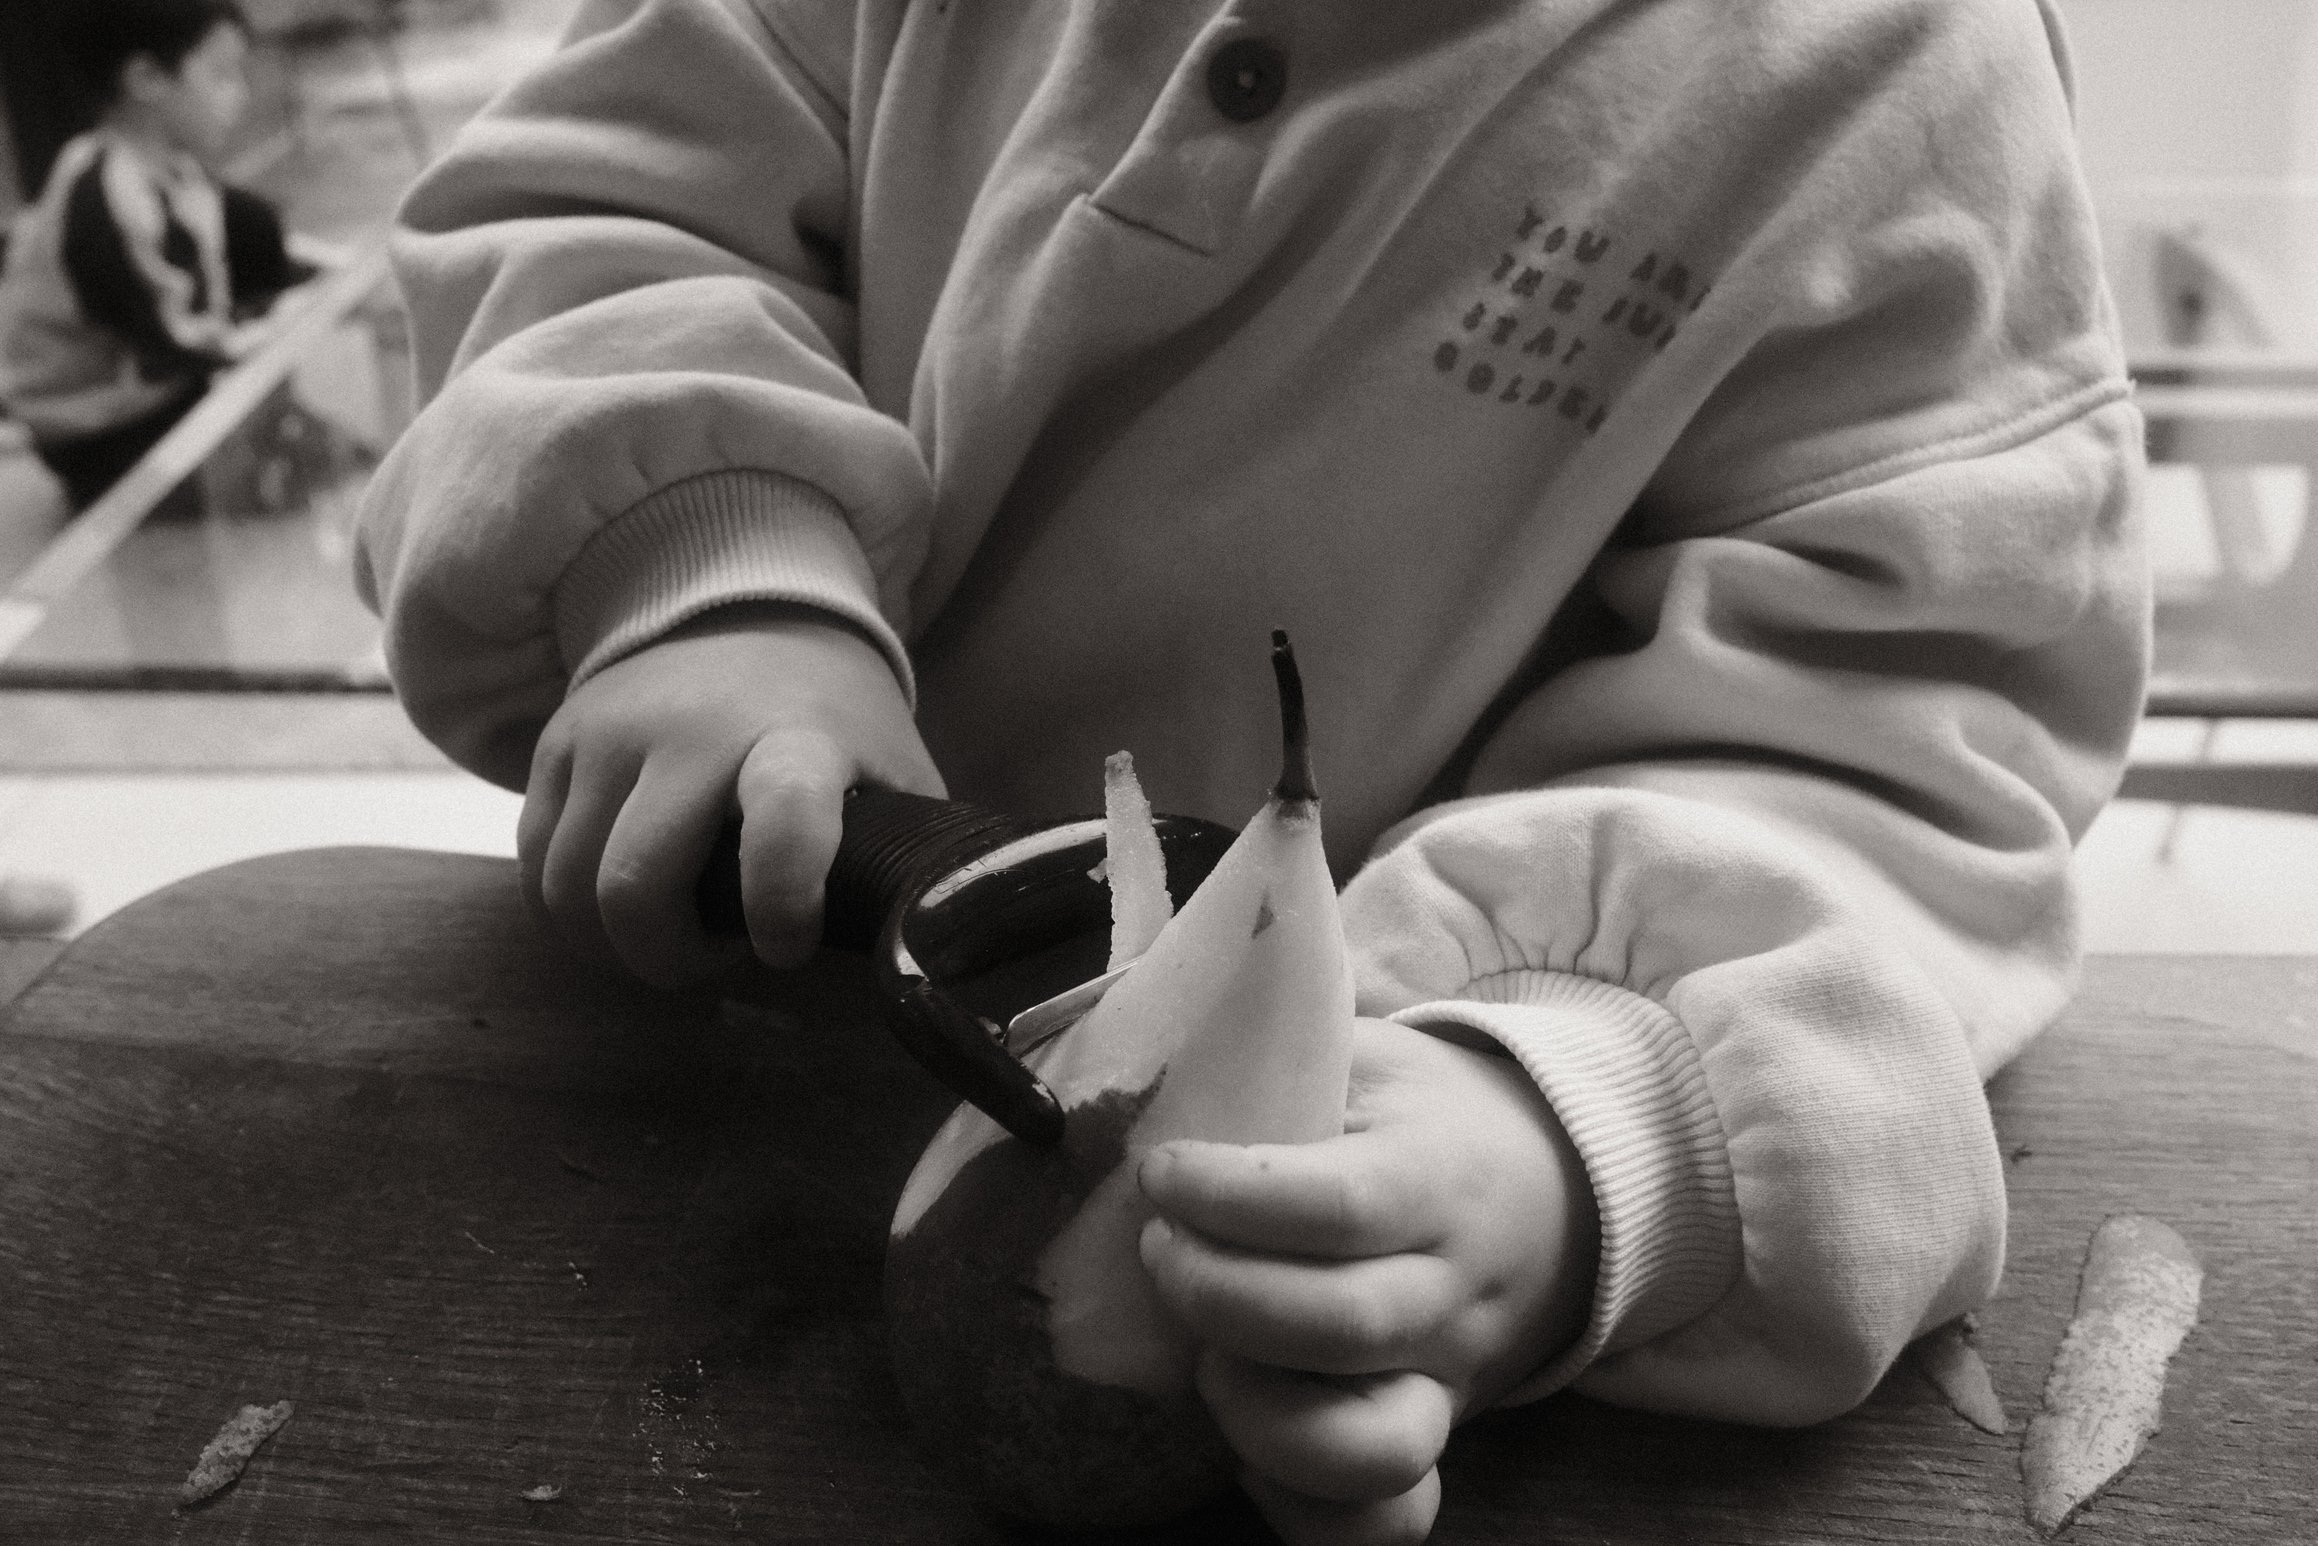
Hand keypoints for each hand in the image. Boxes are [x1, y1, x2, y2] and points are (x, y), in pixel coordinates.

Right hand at [518, 603, 942, 985]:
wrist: (751, 609)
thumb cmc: (834, 723)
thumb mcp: (893, 774)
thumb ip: (901, 857)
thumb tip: (919, 957)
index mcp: (800, 739)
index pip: (787, 817)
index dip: (782, 899)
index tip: (785, 947)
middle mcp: (693, 728)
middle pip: (633, 883)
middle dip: (667, 959)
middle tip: (713, 954)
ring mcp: (613, 730)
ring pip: (567, 888)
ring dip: (614, 942)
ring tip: (671, 924)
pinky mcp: (559, 738)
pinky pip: (535, 862)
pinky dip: (570, 908)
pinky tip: (622, 896)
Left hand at [1138, 1017, 1598, 1545]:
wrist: (1554, 1187)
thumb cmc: (1423, 1117)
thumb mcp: (1369, 1057)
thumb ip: (1277, 1053)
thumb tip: (1145, 1057)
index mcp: (1436, 1178)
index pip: (1341, 1205)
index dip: (1230, 1196)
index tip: (1160, 1170)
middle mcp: (1449, 1292)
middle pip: (1341, 1325)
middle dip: (1218, 1294)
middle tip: (1157, 1251)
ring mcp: (1446, 1380)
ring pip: (1372, 1449)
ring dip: (1260, 1417)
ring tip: (1206, 1360)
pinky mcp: (1431, 1438)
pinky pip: (1386, 1521)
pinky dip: (1303, 1508)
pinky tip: (1243, 1446)